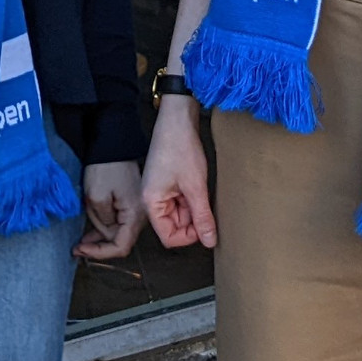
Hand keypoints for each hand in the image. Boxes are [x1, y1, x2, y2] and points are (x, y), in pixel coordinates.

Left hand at [74, 161, 143, 260]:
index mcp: (136, 214)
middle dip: (97, 243)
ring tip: (82, 229)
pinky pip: (117, 220)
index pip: (120, 247)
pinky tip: (90, 223)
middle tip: (77, 243)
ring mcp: (136, 208)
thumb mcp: (96, 198)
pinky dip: (103, 225)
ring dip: (98, 233)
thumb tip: (106, 232)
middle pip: (118, 240)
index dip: (99, 253)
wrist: (112, 144)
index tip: (82, 250)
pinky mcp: (130, 202)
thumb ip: (102, 222)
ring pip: (116, 231)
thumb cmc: (105, 167)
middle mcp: (141, 214)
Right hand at [141, 96, 216, 249]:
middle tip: (206, 203)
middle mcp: (152, 200)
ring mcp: (159, 191)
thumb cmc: (180, 148)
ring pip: (180, 213)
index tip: (205, 226)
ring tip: (202, 190)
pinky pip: (180, 200)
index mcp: (152, 203)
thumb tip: (209, 241)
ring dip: (194, 208)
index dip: (189, 236)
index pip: (169, 237)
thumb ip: (202, 217)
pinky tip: (199, 185)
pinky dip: (192, 197)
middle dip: (193, 220)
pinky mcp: (167, 183)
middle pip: (174, 226)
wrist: (177, 120)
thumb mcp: (196, 186)